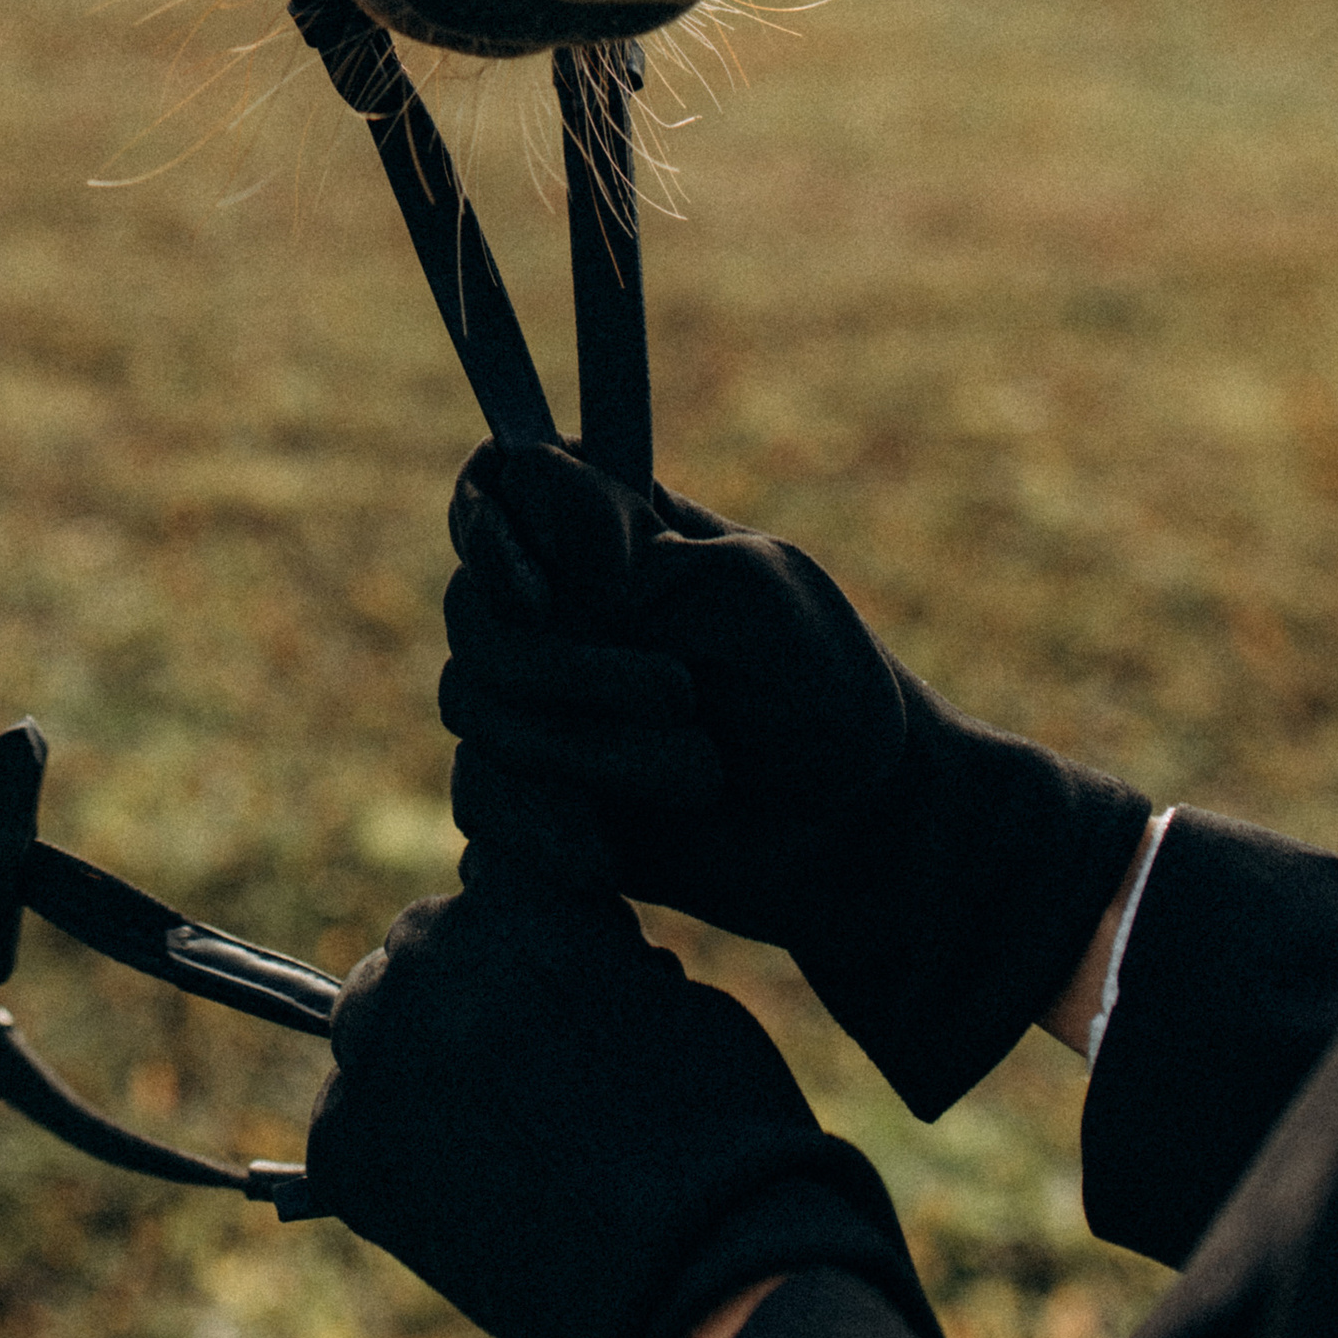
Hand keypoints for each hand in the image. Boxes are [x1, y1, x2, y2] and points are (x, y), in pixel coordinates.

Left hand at [304, 848, 939, 1337]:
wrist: (697, 1270)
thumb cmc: (719, 1135)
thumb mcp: (674, 995)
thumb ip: (592, 958)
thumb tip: (567, 963)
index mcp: (516, 898)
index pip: (487, 892)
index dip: (523, 956)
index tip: (551, 1010)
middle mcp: (430, 952)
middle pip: (415, 959)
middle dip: (454, 1007)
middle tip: (517, 1096)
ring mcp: (379, 1047)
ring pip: (369, 1041)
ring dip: (412, 1077)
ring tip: (493, 1159)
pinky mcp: (342, 1146)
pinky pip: (344, 1135)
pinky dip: (385, 1169)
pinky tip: (461, 1211)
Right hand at [439, 442, 1152, 1119]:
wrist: (863, 838)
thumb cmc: (827, 692)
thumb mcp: (757, 598)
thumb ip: (642, 549)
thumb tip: (530, 481)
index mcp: (608, 534)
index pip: (497, 486)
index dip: (488, 527)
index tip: (542, 591)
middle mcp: (557, 610)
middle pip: (474, 612)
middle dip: (567, 668)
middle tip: (681, 699)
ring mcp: (539, 704)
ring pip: (474, 709)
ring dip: (582, 751)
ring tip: (698, 779)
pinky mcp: (537, 799)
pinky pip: (478, 801)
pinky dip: (536, 828)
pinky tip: (605, 856)